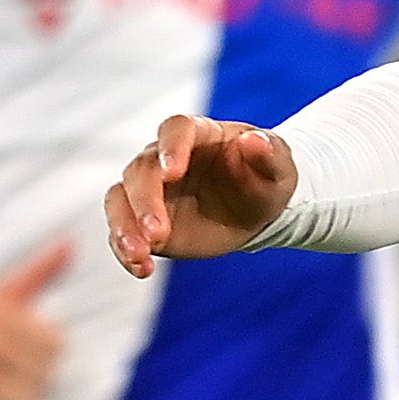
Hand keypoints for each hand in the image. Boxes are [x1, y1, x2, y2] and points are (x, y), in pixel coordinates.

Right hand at [102, 114, 298, 272]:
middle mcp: (162, 158)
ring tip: (139, 253)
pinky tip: (141, 269)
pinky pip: (123, 233)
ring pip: (120, 199)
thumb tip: (254, 141)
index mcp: (197, 134)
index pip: (175, 129)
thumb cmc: (263, 179)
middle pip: (141, 170)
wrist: (253, 211)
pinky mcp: (142, 222)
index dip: (170, 148)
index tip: (172, 172)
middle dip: (145, 201)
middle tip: (157, 232)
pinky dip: (126, 251)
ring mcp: (149, 190)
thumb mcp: (278, 168)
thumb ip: (268, 153)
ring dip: (125, 226)